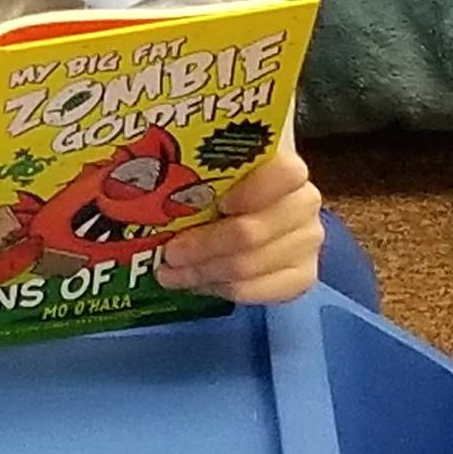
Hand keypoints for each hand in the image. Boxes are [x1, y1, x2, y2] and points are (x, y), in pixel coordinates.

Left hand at [157, 148, 323, 304]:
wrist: (254, 208)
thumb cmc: (222, 180)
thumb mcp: (212, 165)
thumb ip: (197, 162)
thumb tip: (145, 164)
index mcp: (286, 166)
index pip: (286, 173)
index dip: (252, 190)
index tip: (219, 202)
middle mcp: (305, 203)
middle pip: (253, 231)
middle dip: (204, 245)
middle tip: (169, 253)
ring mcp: (307, 242)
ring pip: (252, 265)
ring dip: (205, 272)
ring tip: (171, 273)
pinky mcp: (304, 275)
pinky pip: (263, 291)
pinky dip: (225, 289)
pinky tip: (199, 283)